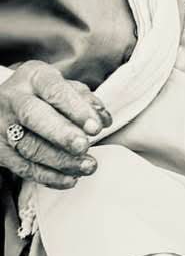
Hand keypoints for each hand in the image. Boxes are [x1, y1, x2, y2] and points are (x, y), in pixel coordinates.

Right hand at [0, 61, 111, 188]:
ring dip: (61, 161)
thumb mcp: (64, 86)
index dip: (76, 109)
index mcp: (34, 77)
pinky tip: (71, 179)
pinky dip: (50, 176)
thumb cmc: (45, 95)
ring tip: (88, 166)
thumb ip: (86, 100)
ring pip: (29, 146)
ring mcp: (2, 126)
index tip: (96, 127)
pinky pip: (24, 167)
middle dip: (62, 134)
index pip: (54, 90)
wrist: (5, 105)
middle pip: (34, 116)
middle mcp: (14, 99)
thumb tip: (103, 120)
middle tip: (84, 146)